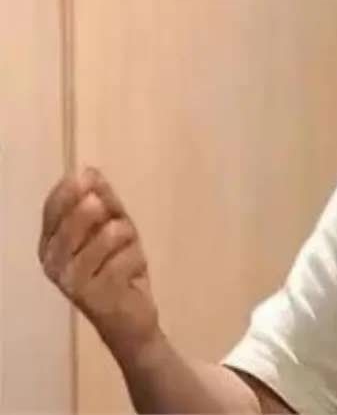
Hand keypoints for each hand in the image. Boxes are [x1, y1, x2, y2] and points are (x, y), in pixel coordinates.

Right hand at [39, 167, 160, 365]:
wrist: (132, 316)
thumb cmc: (118, 267)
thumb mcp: (113, 227)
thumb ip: (103, 200)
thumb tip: (90, 171)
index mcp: (51, 244)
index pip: (51, 211)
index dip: (67, 191)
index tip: (86, 176)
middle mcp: (53, 264)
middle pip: (70, 224)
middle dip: (93, 211)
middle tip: (107, 210)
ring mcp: (71, 282)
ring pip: (104, 239)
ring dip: (124, 237)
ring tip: (128, 246)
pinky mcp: (95, 297)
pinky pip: (123, 260)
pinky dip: (135, 258)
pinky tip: (134, 271)